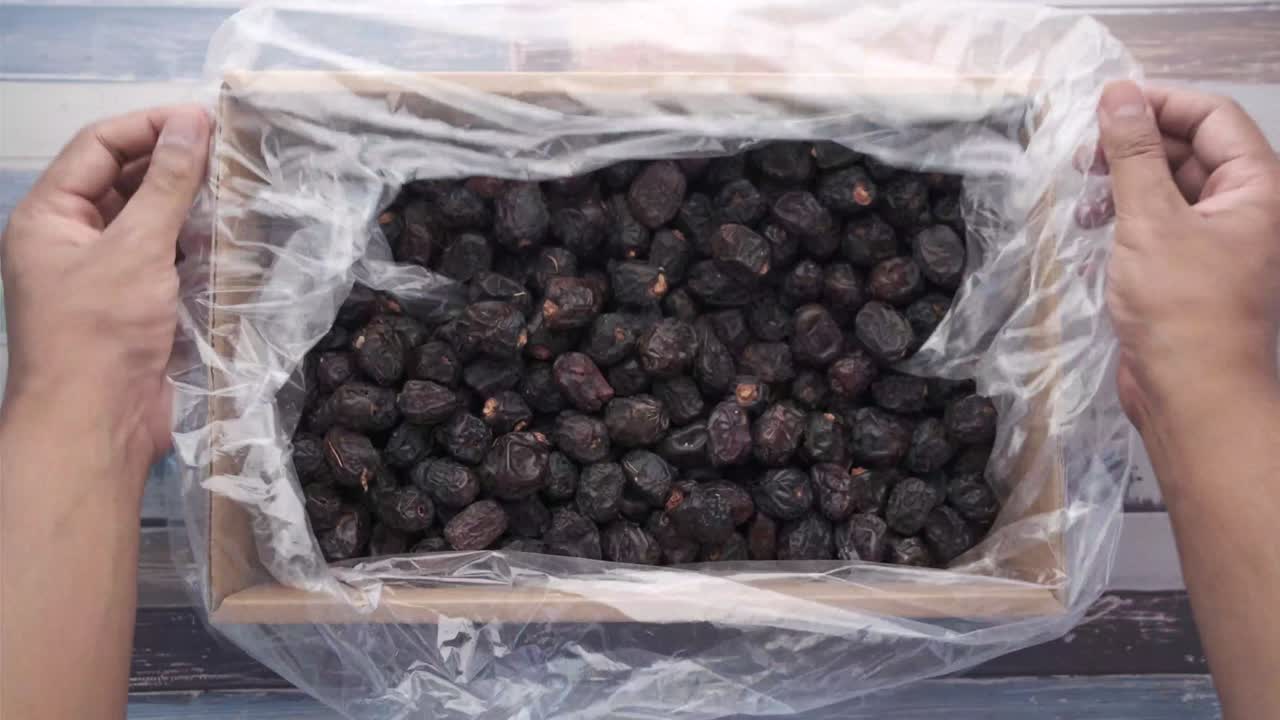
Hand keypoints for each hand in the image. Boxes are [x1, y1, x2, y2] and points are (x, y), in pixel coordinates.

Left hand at [0, 106, 209, 476]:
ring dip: (188, 205)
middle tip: (229, 151)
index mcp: (49, 216)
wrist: (96, 425)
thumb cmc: (101, 332)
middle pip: (122, 181)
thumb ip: (167, 183)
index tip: (205, 120)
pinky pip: (164, 261)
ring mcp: (102, 275)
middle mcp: (70, 240)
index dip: (149, 126)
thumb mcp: (136, 248)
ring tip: (236, 188)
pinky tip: (229, 238)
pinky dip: (194, 246)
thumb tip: (192, 122)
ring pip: (147, 221)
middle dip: (172, 164)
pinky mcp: (133, 307)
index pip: (97, 147)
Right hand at [1099, 81, 1279, 428]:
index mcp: (1256, 188)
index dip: (1159, 104)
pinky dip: (1126, 220)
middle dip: (1135, 147)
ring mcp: (1218, 243)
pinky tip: (1093, 230)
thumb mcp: (1151, 219)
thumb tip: (1118, 96)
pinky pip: (1160, 227)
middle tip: (1084, 156)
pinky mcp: (1190, 273)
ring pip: (1170, 189)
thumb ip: (1132, 153)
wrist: (1193, 395)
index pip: (1212, 117)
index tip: (1106, 107)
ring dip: (1124, 184)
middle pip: (1191, 151)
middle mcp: (1245, 210)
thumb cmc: (1183, 309)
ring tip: (1084, 197)